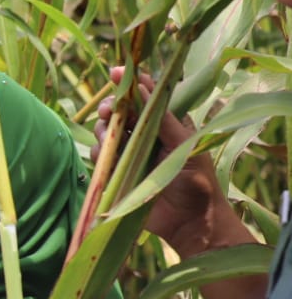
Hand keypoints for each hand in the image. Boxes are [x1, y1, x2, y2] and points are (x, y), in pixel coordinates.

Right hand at [94, 67, 227, 255]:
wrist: (191, 225)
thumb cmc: (198, 184)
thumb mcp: (185, 147)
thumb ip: (164, 119)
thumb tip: (144, 88)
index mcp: (167, 126)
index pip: (146, 98)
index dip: (131, 83)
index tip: (117, 73)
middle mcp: (146, 137)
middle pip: (120, 112)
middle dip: (111, 107)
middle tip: (109, 110)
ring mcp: (131, 156)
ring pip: (107, 132)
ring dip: (104, 131)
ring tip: (110, 139)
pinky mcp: (118, 174)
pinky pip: (101, 157)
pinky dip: (100, 154)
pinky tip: (107, 159)